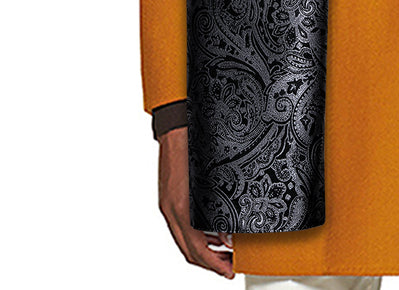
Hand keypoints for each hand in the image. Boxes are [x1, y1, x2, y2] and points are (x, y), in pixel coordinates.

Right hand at [157, 127, 234, 277]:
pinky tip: (211, 230)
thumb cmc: (193, 145)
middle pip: (188, 250)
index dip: (213, 265)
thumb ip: (218, 210)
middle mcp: (171, 210)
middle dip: (210, 263)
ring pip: (184, 239)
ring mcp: (169, 204)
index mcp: (180, 209)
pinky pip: (182, 225)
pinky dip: (197, 234)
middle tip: (229, 266)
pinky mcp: (171, 197)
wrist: (176, 126)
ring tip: (224, 251)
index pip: (196, 250)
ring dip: (204, 249)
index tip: (229, 271)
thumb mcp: (211, 179)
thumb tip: (228, 236)